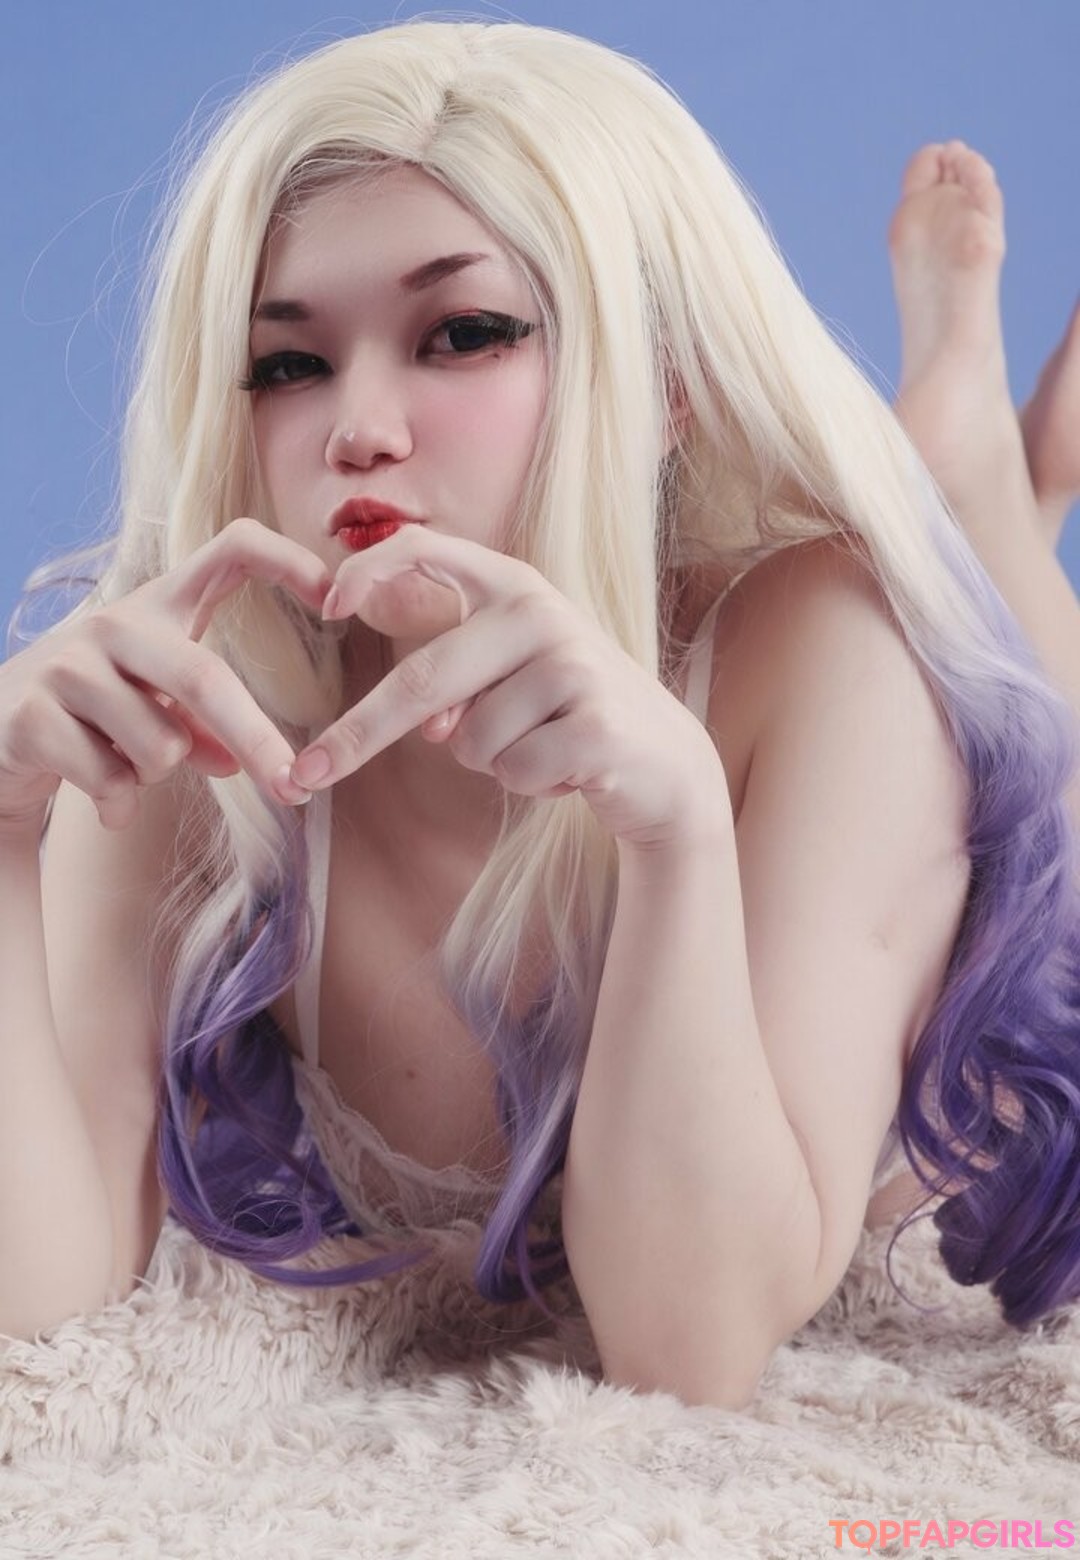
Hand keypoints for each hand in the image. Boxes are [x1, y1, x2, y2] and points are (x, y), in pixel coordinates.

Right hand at [0, 518, 332, 837]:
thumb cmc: (98, 712)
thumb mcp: (158, 706)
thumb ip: (205, 726)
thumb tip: (240, 763)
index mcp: (159, 606)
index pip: (231, 549)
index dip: (287, 561)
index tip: (334, 597)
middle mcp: (116, 624)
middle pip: (204, 678)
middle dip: (257, 741)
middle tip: (294, 791)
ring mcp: (68, 666)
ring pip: (160, 747)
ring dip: (156, 776)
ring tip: (124, 762)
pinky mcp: (32, 715)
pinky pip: (112, 781)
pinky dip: (118, 804)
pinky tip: (99, 795)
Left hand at [290, 525, 729, 848]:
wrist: (665, 760)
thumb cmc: (568, 715)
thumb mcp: (511, 679)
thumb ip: (457, 683)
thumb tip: (430, 724)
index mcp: (513, 586)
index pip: (428, 552)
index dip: (369, 571)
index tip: (326, 606)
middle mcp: (541, 613)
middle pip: (421, 682)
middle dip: (357, 736)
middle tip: (307, 774)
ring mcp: (572, 665)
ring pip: (469, 742)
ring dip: (495, 762)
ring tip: (548, 746)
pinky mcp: (594, 722)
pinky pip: (513, 771)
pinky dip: (530, 784)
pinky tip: (572, 769)